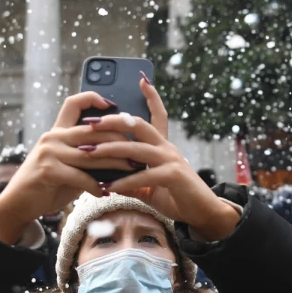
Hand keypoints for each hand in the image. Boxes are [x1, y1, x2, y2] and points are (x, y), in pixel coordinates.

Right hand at [0, 92, 128, 242]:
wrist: (17, 204)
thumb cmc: (47, 185)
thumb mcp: (68, 166)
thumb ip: (87, 157)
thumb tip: (119, 156)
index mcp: (57, 132)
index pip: (74, 104)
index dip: (94, 98)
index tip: (113, 104)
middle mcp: (53, 137)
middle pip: (93, 130)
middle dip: (119, 138)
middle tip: (139, 148)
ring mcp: (49, 152)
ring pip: (91, 154)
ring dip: (115, 163)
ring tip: (132, 169)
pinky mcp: (48, 170)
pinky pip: (80, 176)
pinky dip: (96, 186)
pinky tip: (107, 192)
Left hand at [81, 79, 239, 240]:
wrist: (203, 213)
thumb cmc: (176, 197)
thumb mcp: (150, 186)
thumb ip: (132, 180)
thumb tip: (108, 180)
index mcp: (163, 145)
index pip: (158, 115)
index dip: (152, 96)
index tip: (142, 79)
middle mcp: (167, 147)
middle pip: (139, 125)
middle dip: (112, 121)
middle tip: (89, 123)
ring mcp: (171, 159)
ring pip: (136, 148)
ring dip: (110, 150)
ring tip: (89, 153)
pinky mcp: (174, 175)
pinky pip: (144, 175)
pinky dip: (124, 182)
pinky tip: (109, 187)